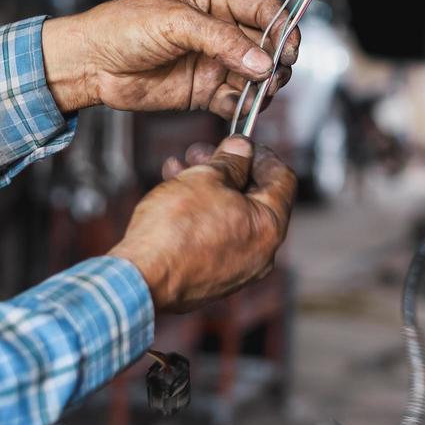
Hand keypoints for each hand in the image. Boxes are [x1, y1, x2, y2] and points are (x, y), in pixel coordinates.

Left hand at [41, 0, 300, 118]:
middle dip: (276, 62)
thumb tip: (261, 62)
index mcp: (214, 0)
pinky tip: (238, 108)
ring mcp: (213, 61)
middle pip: (266, 44)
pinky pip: (235, 100)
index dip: (283, 27)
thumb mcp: (174, 23)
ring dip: (263, 87)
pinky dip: (243, 106)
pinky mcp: (203, 90)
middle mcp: (219, 30)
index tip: (288, 50)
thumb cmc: (121, 28)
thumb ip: (221, 40)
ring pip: (256, 75)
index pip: (264, 8)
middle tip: (273, 78)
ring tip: (258, 95)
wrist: (89, 64)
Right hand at [111, 136, 296, 313]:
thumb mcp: (206, 177)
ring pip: (230, 217)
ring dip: (208, 188)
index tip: (240, 144)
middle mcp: (261, 253)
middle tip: (201, 153)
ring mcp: (238, 270)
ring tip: (179, 169)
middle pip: (254, 198)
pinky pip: (216, 238)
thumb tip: (241, 150)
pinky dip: (201, 215)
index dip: (261, 155)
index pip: (282, 179)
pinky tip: (175, 196)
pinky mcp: (213, 279)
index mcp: (270, 227)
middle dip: (227, 169)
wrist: (142, 278)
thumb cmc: (175, 229)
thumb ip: (231, 160)